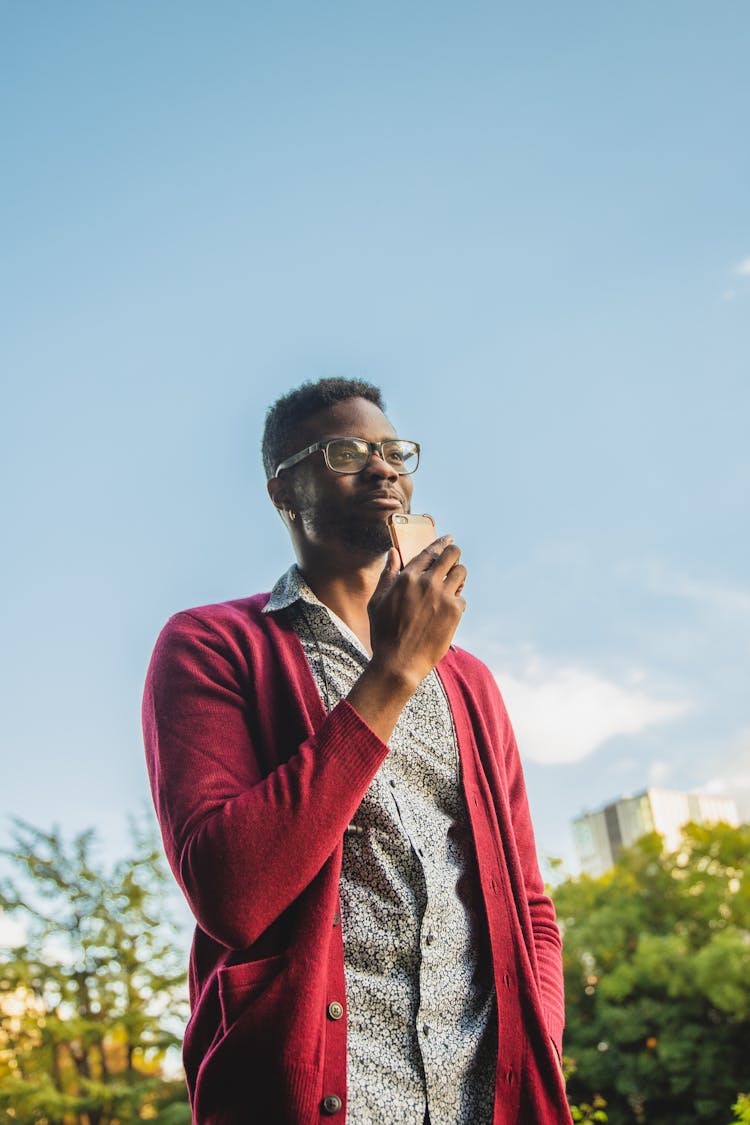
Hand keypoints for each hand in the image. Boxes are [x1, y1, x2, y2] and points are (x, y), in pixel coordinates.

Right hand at [367, 536, 466, 690]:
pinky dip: (457, 602)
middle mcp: (427, 582)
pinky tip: (447, 611)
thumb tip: (393, 552)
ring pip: (462, 572)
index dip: (441, 542)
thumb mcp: (377, 601)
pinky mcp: (454, 612)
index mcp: (407, 577)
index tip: (448, 538)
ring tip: (452, 585)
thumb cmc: (384, 633)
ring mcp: (442, 596)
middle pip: (452, 554)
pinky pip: (462, 598)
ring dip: (458, 576)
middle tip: (454, 559)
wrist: (399, 663)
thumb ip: (387, 574)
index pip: (430, 551)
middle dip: (454, 554)